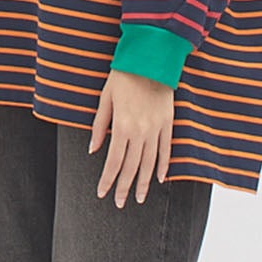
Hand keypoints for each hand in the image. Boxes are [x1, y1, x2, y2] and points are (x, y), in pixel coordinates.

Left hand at [89, 69, 173, 206]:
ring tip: (139, 198)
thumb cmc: (123, 76)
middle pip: (131, 167)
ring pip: (150, 163)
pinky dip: (163, 165)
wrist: (150, 58)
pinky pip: (166, 149)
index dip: (107, 180)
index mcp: (122, 126)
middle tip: (120, 203)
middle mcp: (140, 131)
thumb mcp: (104, 99)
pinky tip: (160, 178)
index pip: (113, 162)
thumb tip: (94, 150)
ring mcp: (156, 128)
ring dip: (144, 182)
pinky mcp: (168, 123)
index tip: (102, 193)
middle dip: (124, 187)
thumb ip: (99, 126)